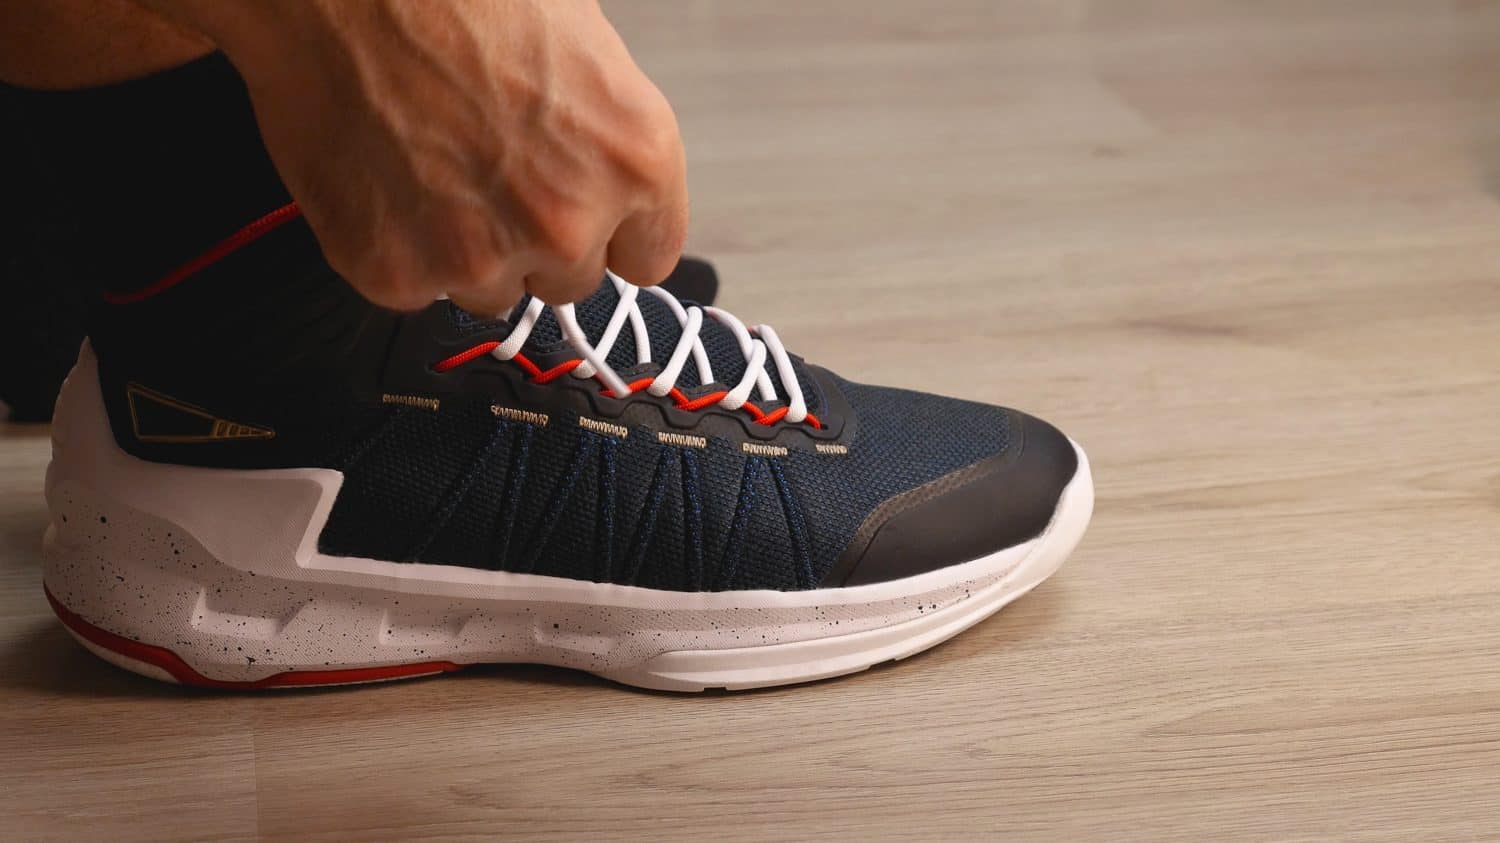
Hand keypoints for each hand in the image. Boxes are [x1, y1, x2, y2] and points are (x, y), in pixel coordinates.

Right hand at [139, 0, 688, 312]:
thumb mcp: (580, 47)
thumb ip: (601, 141)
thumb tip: (598, 177)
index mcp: (634, 161)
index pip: (648, 257)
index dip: (610, 235)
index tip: (585, 221)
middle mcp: (568, 223)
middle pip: (569, 282)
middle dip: (535, 240)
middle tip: (487, 171)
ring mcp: (482, 258)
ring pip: (492, 293)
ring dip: (469, 251)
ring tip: (430, 166)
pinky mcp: (398, 275)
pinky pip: (415, 289)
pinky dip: (398, 249)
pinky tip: (385, 179)